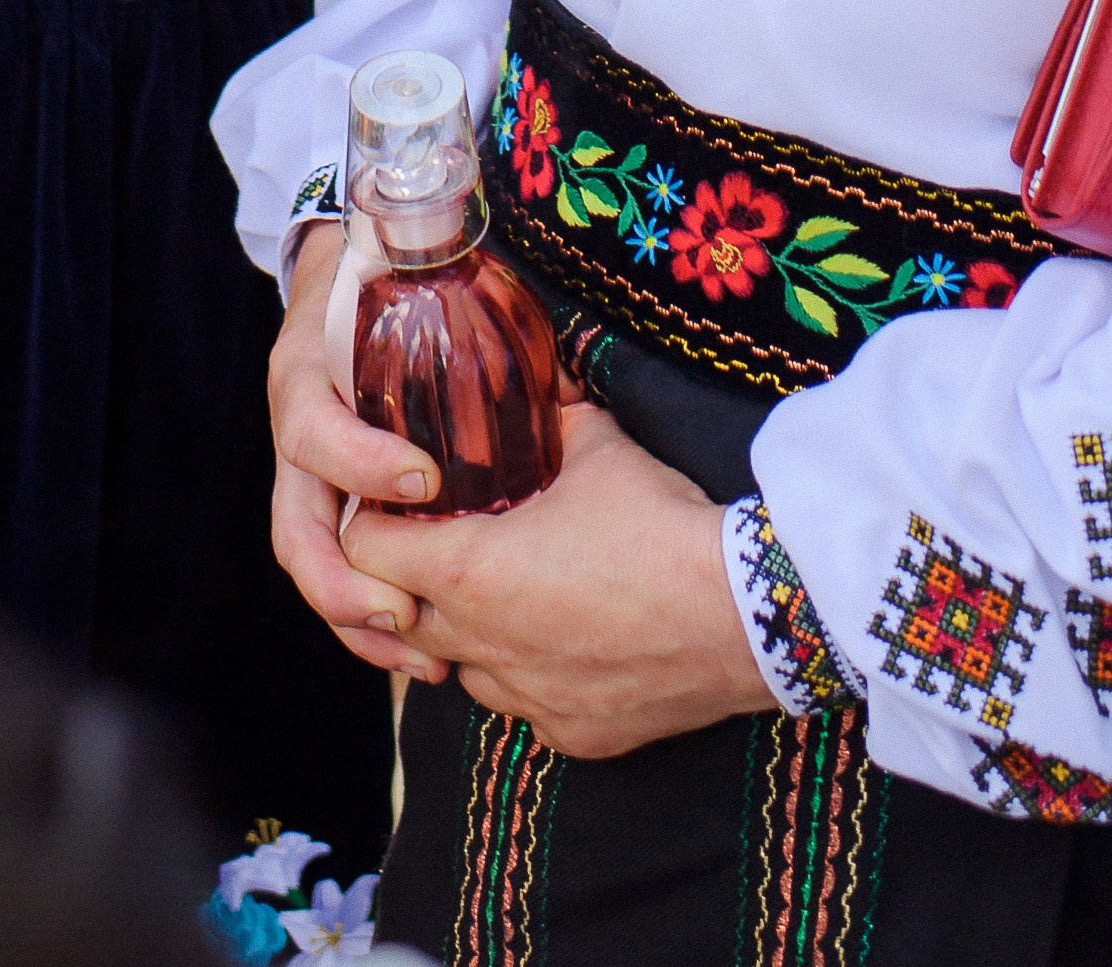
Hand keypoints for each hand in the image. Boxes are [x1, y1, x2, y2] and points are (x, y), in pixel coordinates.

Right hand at [267, 227, 450, 683]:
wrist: (337, 280)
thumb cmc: (386, 287)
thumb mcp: (406, 290)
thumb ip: (463, 321)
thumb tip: (569, 362)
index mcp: (309, 377)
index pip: (313, 429)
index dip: (361, 462)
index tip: (426, 479)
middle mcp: (297, 436)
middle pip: (295, 528)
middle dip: (346, 580)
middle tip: (408, 612)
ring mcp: (303, 479)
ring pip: (312, 568)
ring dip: (359, 620)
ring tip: (426, 657)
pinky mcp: (325, 509)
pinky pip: (335, 576)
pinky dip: (369, 621)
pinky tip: (422, 651)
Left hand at [342, 400, 774, 758]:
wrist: (747, 612)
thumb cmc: (660, 521)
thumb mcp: (596, 443)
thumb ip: (549, 412)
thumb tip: (537, 376)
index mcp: (468, 569)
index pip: (364, 552)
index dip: (374, 522)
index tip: (396, 505)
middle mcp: (481, 645)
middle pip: (402, 618)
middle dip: (414, 581)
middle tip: (449, 542)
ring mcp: (527, 699)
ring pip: (463, 669)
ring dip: (470, 633)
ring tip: (512, 591)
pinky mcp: (572, 736)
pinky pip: (525, 704)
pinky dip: (531, 673)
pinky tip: (569, 638)